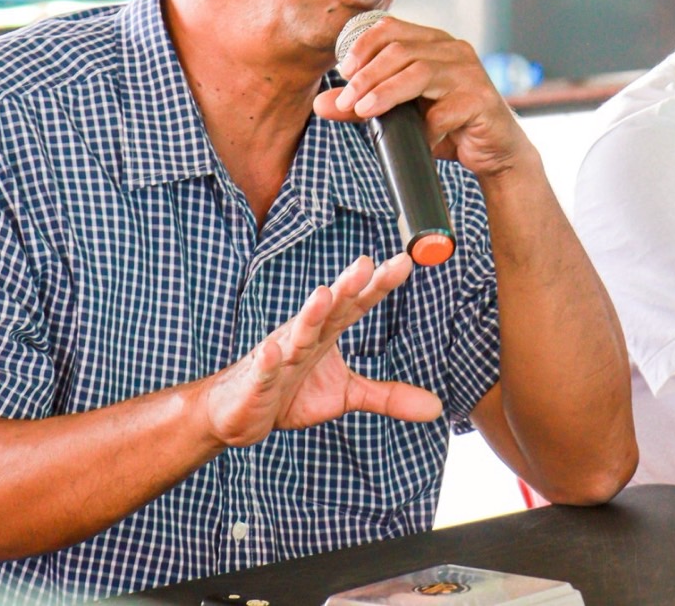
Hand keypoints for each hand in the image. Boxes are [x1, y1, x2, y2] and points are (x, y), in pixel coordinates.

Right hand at [204, 254, 440, 447]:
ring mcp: (280, 356)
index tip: (405, 262)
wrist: (239, 413)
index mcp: (327, 334)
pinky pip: (264, 370)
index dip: (379, 285)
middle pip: (329, 309)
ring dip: (310, 314)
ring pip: (297, 333)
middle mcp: (304, 336)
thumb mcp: (347, 395)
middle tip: (365, 264)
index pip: (357, 304)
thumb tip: (435, 407)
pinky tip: (273, 350)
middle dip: (346, 286)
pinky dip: (268, 361)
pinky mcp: (258, 381)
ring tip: (324, 295)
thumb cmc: (291, 393)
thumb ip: (388, 396)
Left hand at [314, 16, 532, 177]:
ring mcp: (470, 73)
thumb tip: (321, 103)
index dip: (362, 46)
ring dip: (386, 93)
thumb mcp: (401, 113)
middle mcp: (453, 50)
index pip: (390, 28)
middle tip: (347, 102)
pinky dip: (425, 127)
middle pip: (400, 49)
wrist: (495, 152)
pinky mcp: (481, 100)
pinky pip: (444, 110)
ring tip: (364, 111)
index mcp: (433, 43)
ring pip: (419, 72)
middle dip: (367, 76)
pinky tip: (419, 139)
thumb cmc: (447, 126)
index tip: (343, 73)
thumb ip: (364, 104)